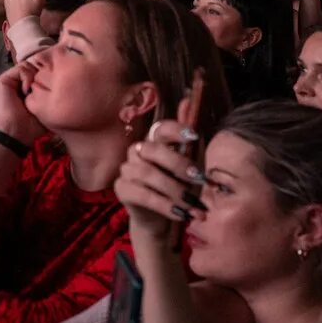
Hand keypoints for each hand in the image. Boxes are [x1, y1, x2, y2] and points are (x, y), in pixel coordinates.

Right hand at [0, 60, 46, 144]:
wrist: (15, 131)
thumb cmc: (32, 125)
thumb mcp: (47, 109)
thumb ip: (52, 96)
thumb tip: (66, 85)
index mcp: (25, 88)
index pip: (39, 73)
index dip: (48, 75)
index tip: (54, 85)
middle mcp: (16, 82)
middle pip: (34, 67)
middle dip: (42, 74)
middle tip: (45, 86)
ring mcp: (9, 80)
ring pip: (28, 66)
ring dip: (34, 76)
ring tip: (34, 91)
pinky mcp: (3, 80)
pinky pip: (20, 69)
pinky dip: (26, 77)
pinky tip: (27, 90)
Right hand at [114, 115, 205, 239]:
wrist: (163, 222)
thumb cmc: (179, 190)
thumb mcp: (190, 168)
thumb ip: (190, 140)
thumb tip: (189, 100)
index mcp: (155, 143)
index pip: (160, 128)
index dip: (175, 129)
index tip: (193, 137)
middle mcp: (137, 152)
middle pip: (153, 150)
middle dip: (178, 164)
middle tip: (199, 179)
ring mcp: (127, 170)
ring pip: (147, 174)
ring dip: (175, 191)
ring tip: (194, 207)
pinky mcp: (122, 189)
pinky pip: (143, 195)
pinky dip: (165, 205)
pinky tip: (181, 214)